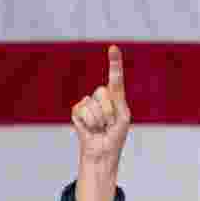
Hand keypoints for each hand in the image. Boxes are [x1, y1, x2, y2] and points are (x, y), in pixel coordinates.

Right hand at [71, 45, 131, 163]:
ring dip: (99, 120)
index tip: (113, 48)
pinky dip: (89, 122)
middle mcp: (101, 97)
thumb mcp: (123, 117)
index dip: (114, 62)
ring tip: (101, 128)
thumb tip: (107, 88)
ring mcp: (88, 103)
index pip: (115, 78)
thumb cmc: (115, 137)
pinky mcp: (77, 111)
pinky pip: (83, 110)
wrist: (102, 152)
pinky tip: (90, 128)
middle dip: (108, 111)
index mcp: (115, 98)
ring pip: (93, 104)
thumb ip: (117, 101)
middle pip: (103, 92)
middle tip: (109, 124)